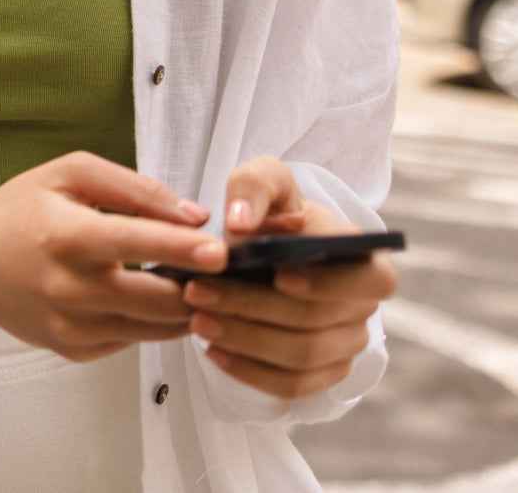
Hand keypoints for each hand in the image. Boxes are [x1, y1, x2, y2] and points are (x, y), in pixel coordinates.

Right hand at [0, 151, 226, 360]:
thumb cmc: (20, 210)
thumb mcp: (70, 174)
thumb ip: (133, 188)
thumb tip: (191, 214)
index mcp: (67, 236)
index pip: (134, 244)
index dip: (181, 249)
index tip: (220, 250)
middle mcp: (68, 288)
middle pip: (154, 301)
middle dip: (199, 288)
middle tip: (227, 272)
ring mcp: (70, 325)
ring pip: (151, 329)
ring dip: (185, 308)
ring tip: (203, 283)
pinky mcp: (73, 349)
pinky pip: (132, 342)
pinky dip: (153, 323)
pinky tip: (159, 299)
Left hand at [183, 156, 397, 397]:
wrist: (265, 248)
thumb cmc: (274, 212)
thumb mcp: (264, 181)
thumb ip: (253, 186)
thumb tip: (241, 221)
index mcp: (366, 260)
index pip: (371, 281)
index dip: (328, 283)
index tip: (278, 275)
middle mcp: (363, 308)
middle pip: (316, 322)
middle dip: (254, 307)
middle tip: (200, 292)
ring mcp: (344, 347)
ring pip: (300, 357)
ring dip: (244, 340)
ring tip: (197, 318)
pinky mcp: (320, 376)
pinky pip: (290, 387)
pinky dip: (249, 371)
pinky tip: (213, 349)